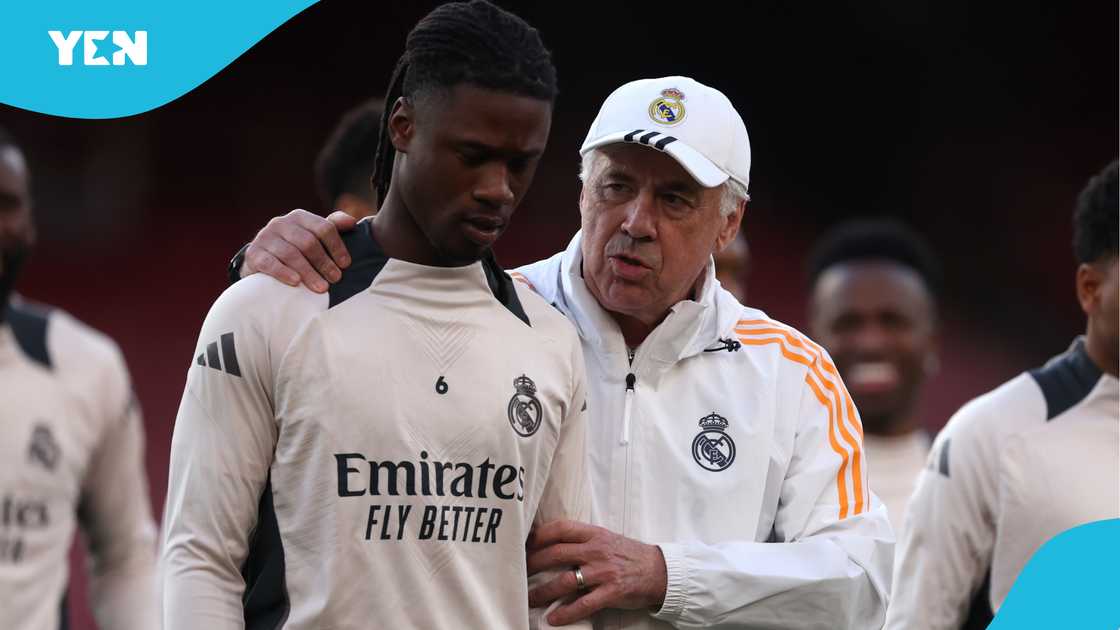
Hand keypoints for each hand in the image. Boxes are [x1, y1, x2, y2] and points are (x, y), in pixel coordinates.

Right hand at [241, 209, 357, 291]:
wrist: (261, 261)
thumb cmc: (294, 249)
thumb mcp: (312, 236)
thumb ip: (331, 227)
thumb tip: (352, 222)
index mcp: (299, 217)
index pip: (323, 228)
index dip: (337, 246)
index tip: (345, 264)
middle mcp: (281, 223)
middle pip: (308, 242)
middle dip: (324, 262)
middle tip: (335, 279)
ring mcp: (265, 237)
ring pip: (291, 254)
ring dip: (308, 272)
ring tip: (321, 287)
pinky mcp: (253, 253)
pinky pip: (269, 263)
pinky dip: (284, 272)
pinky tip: (296, 282)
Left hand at [527, 519, 667, 625]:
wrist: (659, 570)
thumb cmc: (628, 554)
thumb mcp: (605, 538)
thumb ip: (581, 539)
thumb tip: (551, 544)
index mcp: (593, 534)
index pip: (559, 529)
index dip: (538, 536)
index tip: (523, 544)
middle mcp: (596, 550)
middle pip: (555, 554)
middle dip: (532, 564)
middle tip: (518, 572)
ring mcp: (603, 571)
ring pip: (565, 581)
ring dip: (543, 592)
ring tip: (528, 599)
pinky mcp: (611, 592)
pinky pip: (584, 604)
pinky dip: (566, 612)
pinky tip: (553, 618)